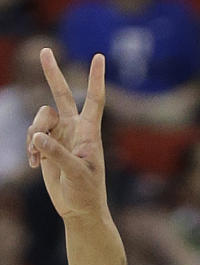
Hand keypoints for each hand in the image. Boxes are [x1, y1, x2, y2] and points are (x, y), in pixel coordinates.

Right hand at [26, 49, 107, 221]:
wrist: (79, 209)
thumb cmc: (86, 194)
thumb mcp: (76, 175)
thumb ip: (57, 155)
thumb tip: (37, 137)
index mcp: (89, 134)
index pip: (94, 100)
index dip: (96, 78)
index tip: (99, 56)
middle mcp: (75, 130)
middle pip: (62, 95)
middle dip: (52, 74)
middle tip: (44, 50)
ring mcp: (61, 136)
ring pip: (39, 118)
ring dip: (33, 134)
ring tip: (35, 156)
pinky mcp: (48, 146)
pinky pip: (32, 135)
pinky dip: (30, 148)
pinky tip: (33, 165)